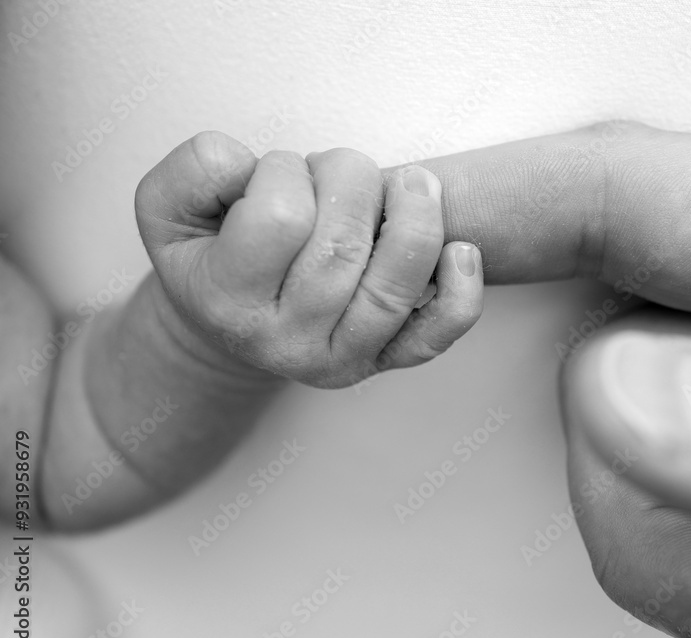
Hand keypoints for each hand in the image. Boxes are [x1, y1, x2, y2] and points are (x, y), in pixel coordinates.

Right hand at [135, 132, 483, 387]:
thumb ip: (195, 171)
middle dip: (352, 181)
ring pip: (396, 287)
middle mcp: (288, 340)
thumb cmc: (211, 258)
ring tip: (410, 184)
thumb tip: (252, 167)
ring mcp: (345, 356)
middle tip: (341, 172)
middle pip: (343, 248)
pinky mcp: (389, 358)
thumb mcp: (168, 208)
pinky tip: (460, 250)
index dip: (287, 172)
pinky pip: (439, 332)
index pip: (279, 221)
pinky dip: (462, 290)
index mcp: (229, 301)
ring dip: (415, 217)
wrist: (231, 325)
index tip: (280, 172)